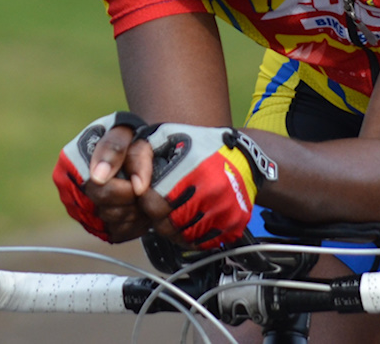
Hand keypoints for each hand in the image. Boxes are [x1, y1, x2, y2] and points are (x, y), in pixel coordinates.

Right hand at [52, 112, 157, 241]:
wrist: (133, 145)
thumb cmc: (127, 135)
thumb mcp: (122, 131)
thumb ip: (114, 149)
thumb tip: (99, 176)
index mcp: (70, 164)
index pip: (99, 191)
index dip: (126, 190)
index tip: (139, 183)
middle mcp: (68, 189)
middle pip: (105, 212)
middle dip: (130, 202)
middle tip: (143, 189)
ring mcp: (78, 209)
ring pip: (112, 226)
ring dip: (134, 213)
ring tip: (142, 196)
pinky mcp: (92, 224)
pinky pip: (116, 234)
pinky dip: (134, 224)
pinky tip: (139, 206)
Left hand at [142, 123, 277, 248]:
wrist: (244, 157)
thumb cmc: (202, 146)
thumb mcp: (166, 137)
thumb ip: (142, 157)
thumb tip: (136, 186)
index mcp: (192, 171)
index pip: (155, 205)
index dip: (148, 203)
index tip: (150, 195)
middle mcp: (210, 193)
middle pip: (168, 225)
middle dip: (159, 218)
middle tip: (162, 207)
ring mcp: (224, 210)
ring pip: (184, 236)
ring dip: (175, 229)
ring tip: (177, 212)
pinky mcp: (233, 224)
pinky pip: (203, 242)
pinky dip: (194, 236)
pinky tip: (193, 221)